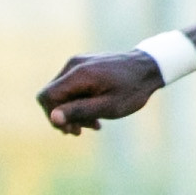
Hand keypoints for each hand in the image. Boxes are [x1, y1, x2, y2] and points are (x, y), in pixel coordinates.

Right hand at [36, 51, 162, 135]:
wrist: (148, 68)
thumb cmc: (132, 89)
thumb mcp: (108, 106)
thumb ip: (80, 111)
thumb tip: (53, 117)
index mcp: (78, 74)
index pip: (47, 96)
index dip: (53, 116)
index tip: (72, 129)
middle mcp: (73, 65)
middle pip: (52, 96)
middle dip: (64, 116)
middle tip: (82, 131)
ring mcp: (77, 64)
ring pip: (61, 93)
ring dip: (73, 112)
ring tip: (93, 125)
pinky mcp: (83, 66)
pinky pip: (71, 87)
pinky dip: (78, 102)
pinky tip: (94, 116)